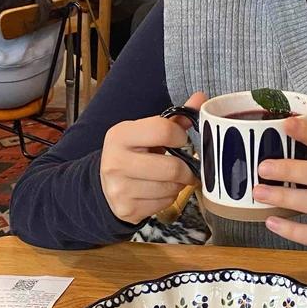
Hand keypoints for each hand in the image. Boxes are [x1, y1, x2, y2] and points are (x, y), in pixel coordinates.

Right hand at [100, 91, 205, 225]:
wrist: (104, 185)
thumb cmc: (133, 153)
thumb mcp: (146, 132)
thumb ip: (175, 119)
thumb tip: (202, 98)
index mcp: (120, 135)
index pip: (164, 130)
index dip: (181, 136)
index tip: (181, 141)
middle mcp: (116, 162)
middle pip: (172, 167)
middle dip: (186, 169)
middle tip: (187, 167)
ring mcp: (119, 188)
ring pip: (171, 188)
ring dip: (179, 184)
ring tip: (172, 178)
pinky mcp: (127, 209)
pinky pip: (164, 203)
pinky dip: (169, 197)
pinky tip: (161, 190)